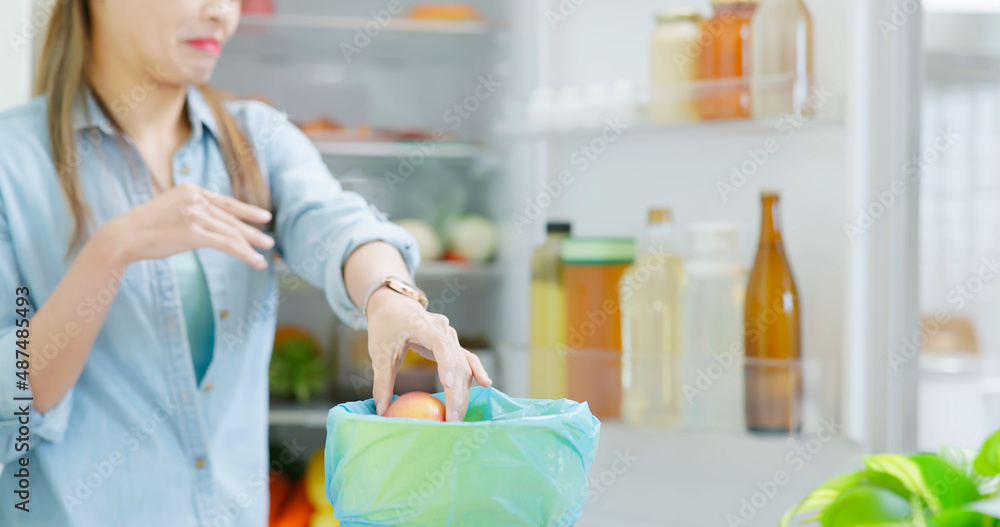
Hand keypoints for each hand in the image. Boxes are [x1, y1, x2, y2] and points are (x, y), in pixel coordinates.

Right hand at [99, 183, 274, 268]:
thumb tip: (210, 221)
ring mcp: (195, 215)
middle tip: (269, 241)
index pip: (226, 202)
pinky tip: (255, 261)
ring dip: (252, 245)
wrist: (123, 236)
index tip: (264, 216)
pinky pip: (227, 244)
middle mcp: (196, 198)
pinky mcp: (194, 233)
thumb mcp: (171, 208)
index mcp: (191, 189)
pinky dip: (245, 254)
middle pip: (232, 217)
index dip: (247, 211)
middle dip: (253, 230)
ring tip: (265, 253)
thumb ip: (192, 210)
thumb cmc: (144, 227)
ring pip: (232, 231)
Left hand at [365, 287, 491, 421]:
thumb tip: (381, 410)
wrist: (394, 305)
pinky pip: (467, 358)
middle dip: (456, 392)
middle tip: (452, 419)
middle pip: (456, 360)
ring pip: (463, 363)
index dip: (446, 363)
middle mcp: (442, 329)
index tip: (447, 384)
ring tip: (458, 416)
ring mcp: (450, 335)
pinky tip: (485, 383)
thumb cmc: (385, 326)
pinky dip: (475, 372)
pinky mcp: (452, 343)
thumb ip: (381, 381)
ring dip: (463, 390)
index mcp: (422, 325)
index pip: (439, 343)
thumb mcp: (378, 353)